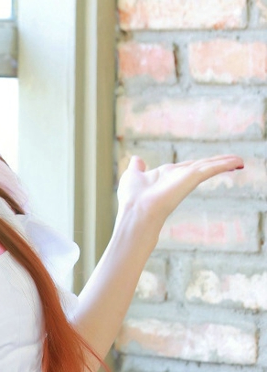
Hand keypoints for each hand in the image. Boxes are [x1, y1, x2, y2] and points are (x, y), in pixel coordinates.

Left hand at [116, 153, 243, 232]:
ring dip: (224, 163)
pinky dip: (223, 164)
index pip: (187, 168)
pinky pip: (210, 169)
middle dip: (217, 163)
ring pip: (208, 167)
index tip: (210, 162)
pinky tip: (236, 162)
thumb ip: (137, 168)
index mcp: (166, 176)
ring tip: (239, 161)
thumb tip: (137, 159)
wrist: (137, 212)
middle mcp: (178, 178)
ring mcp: (185, 179)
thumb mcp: (132, 176)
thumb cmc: (132, 198)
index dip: (199, 164)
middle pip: (202, 167)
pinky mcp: (191, 179)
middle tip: (234, 161)